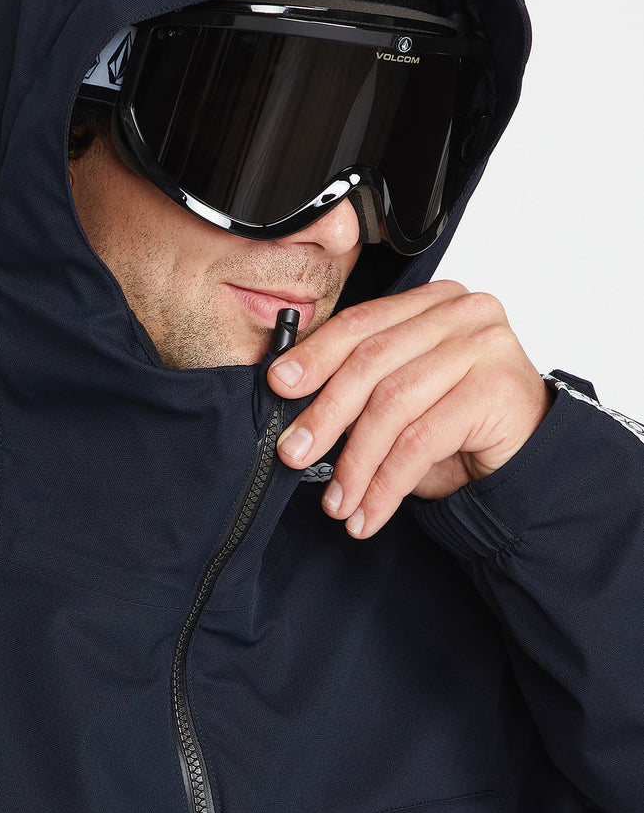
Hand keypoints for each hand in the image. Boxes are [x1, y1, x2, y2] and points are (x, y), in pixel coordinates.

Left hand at [268, 280, 552, 538]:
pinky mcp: (496, 389)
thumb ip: (359, 386)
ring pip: (393, 404)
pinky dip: (387, 482)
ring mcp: (485, 346)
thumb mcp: (403, 398)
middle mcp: (463, 313)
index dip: (315, 355)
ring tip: (338, 501)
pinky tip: (370, 510)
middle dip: (326, 414)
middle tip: (294, 452)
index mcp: (434, 302)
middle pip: (372, 361)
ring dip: (356, 461)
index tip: (280, 386)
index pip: (362, 323)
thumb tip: (292, 402)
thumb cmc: (464, 427)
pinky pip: (420, 440)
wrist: (533, 462)